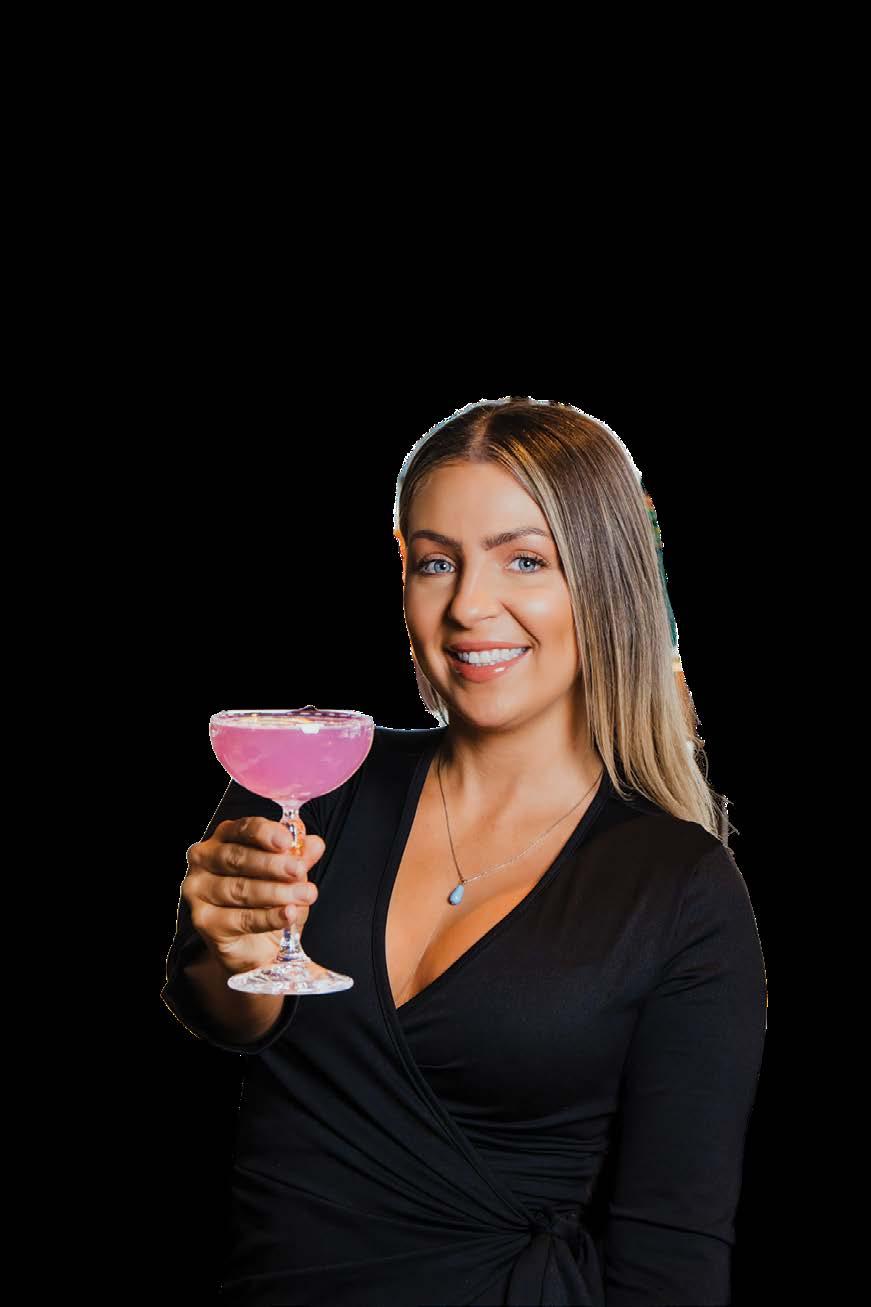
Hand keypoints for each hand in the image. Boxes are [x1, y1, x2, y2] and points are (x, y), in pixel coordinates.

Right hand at [182, 815, 324, 972]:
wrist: (254, 946)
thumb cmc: (267, 901)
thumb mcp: (288, 876)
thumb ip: (299, 858)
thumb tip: (314, 844)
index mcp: (225, 837)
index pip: (242, 829)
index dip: (264, 833)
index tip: (287, 841)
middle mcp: (204, 859)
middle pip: (237, 858)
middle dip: (272, 864)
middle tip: (300, 870)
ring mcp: (198, 889)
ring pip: (240, 889)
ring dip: (276, 892)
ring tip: (305, 895)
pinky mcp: (202, 920)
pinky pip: (240, 918)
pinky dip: (268, 917)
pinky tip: (288, 914)